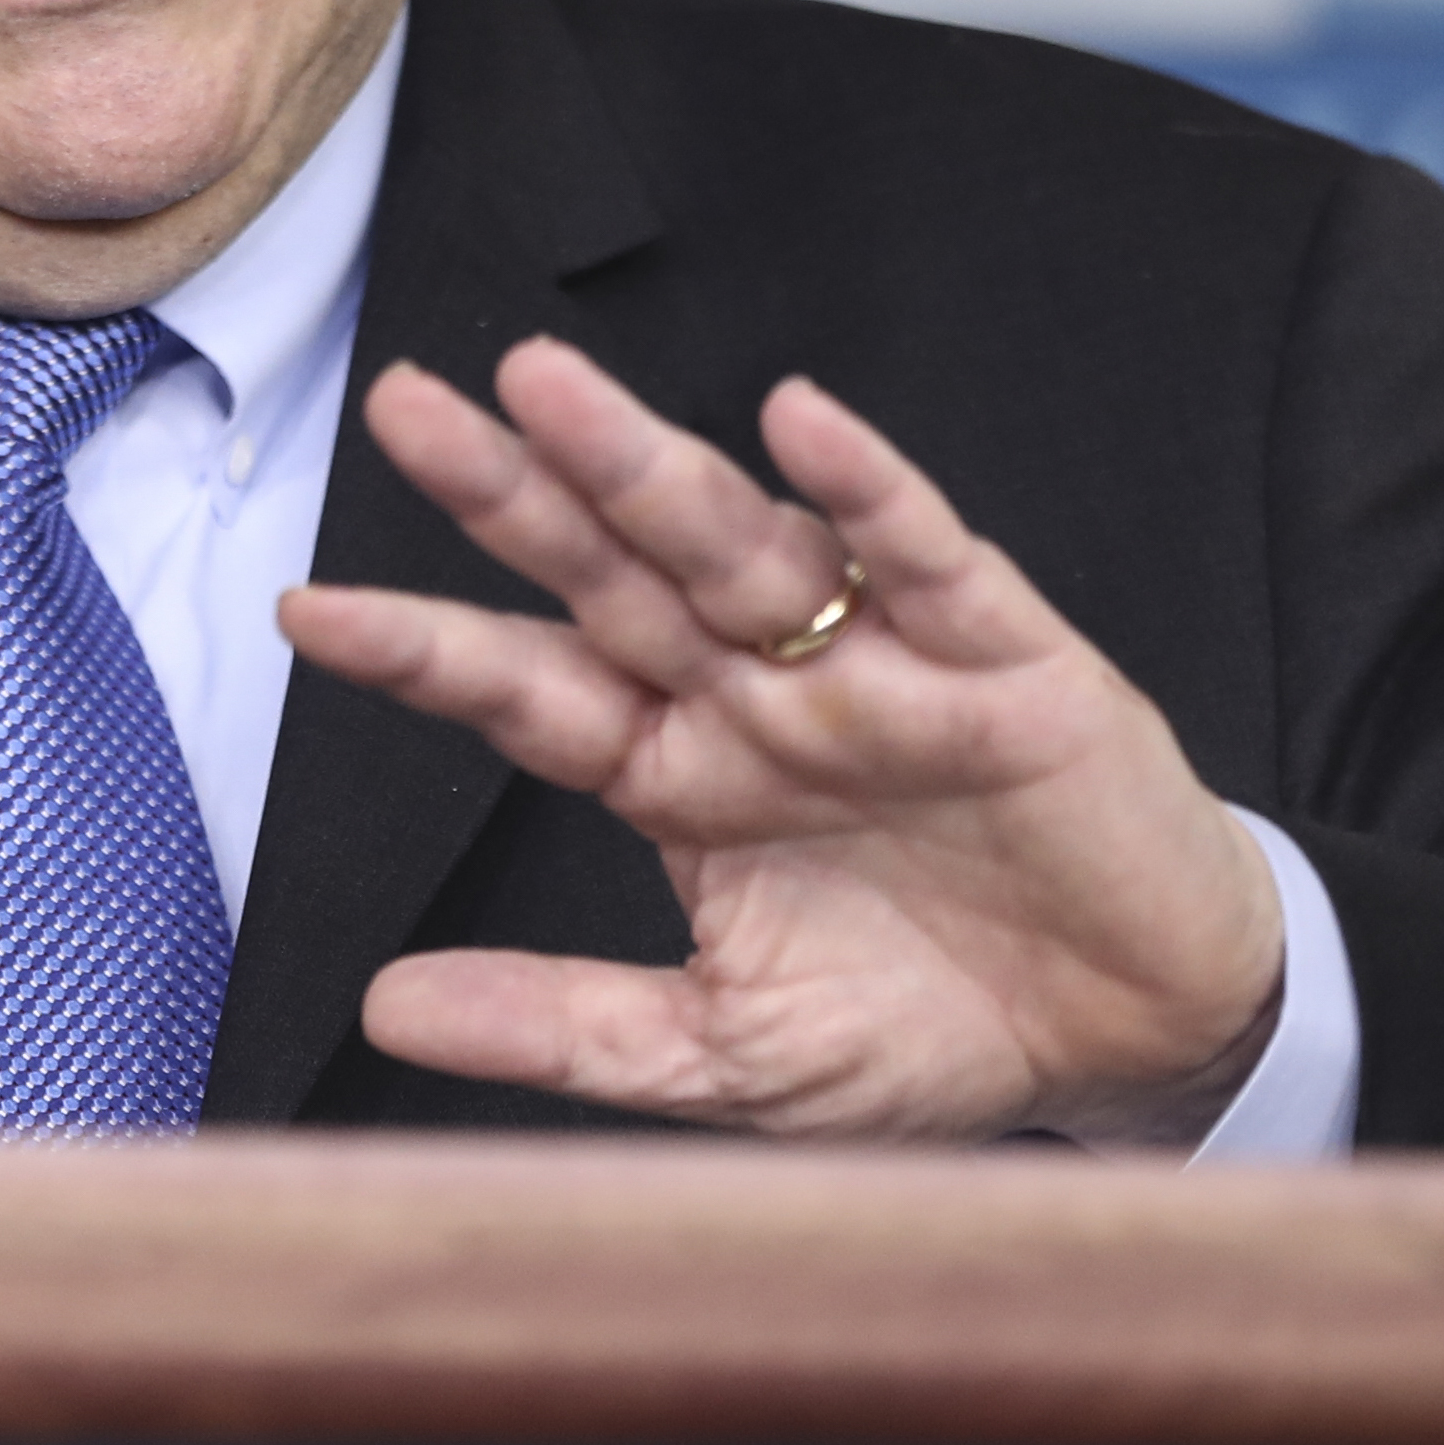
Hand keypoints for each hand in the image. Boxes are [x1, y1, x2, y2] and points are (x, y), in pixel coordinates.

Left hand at [275, 340, 1284, 1149]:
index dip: (426, 649)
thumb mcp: (728, 1057)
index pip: (529, 690)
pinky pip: (930, 558)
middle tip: (404, 406)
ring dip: (646, 462)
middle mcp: (758, 696)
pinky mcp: (1006, 662)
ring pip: (741, 542)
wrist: (1138, 1038)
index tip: (305, 612)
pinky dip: (870, 491)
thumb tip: (382, 1010)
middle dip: (511, 491)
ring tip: (545, 387)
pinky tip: (801, 422)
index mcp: (678, 776)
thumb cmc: (933, 1031)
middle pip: (610, 572)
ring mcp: (877, 665)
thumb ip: (567, 1027)